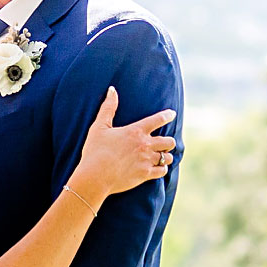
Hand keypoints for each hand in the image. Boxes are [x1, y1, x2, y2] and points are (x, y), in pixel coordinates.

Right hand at [69, 88, 175, 205]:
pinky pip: (162, 171)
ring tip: (161, 157)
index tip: (172, 114)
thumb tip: (112, 89)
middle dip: (167, 142)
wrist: (94, 177)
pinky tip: (158, 169)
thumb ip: (108, 108)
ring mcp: (147, 160)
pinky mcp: (145, 174)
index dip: (167, 115)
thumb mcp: (99, 127)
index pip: (158, 120)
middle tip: (163, 144)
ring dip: (165, 156)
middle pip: (168, 141)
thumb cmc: (94, 151)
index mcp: (136, 131)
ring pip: (167, 157)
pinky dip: (162, 169)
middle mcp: (145, 144)